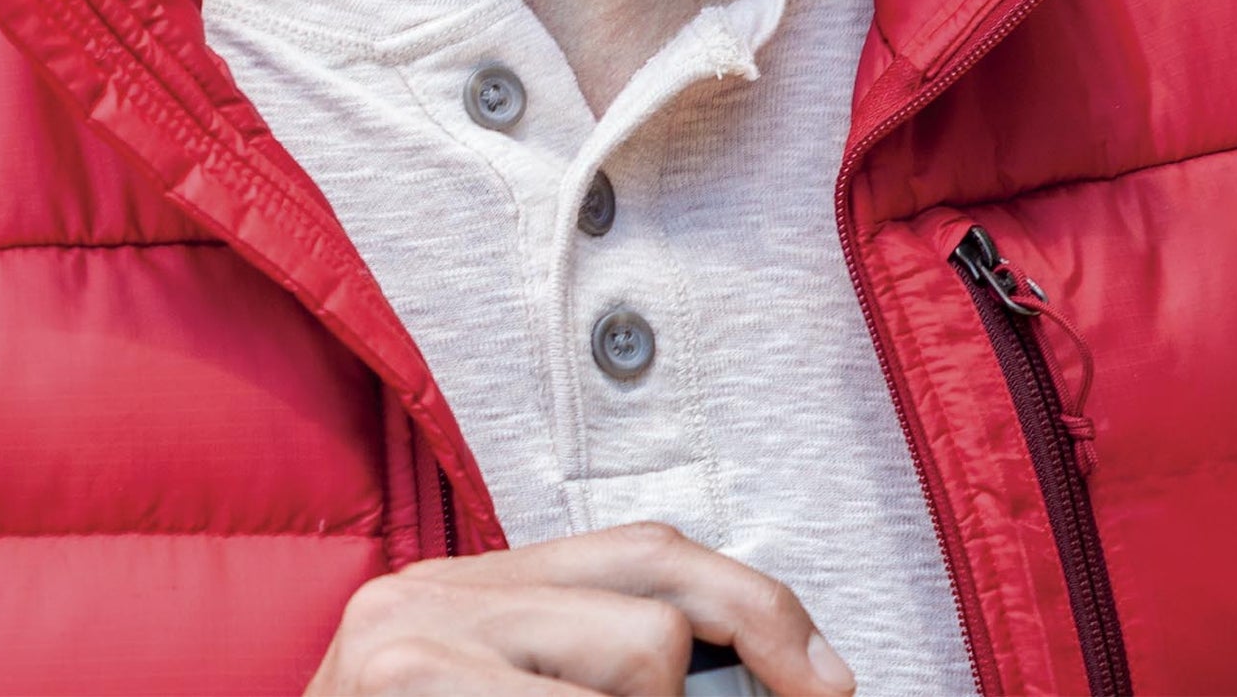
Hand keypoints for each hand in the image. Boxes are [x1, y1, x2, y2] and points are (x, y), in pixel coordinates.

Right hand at [305, 521, 855, 695]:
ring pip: (638, 659)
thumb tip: (749, 678)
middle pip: (656, 607)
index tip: (827, 681)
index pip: (647, 552)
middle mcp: (430, 599)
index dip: (760, 610)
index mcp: (461, 593)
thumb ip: (580, 675)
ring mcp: (411, 648)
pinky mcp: (409, 689)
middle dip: (729, 677)